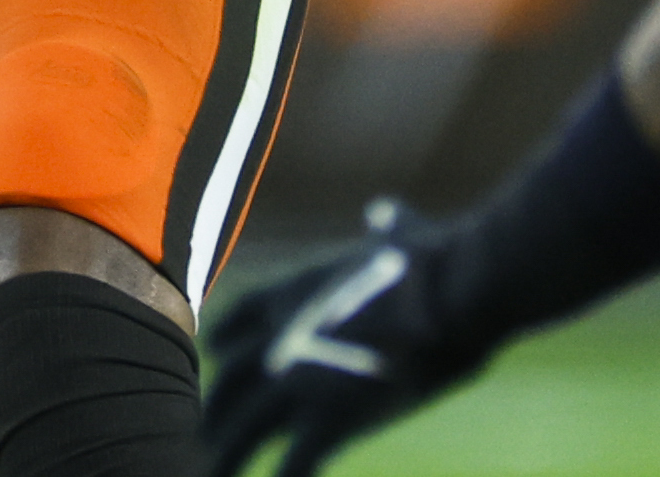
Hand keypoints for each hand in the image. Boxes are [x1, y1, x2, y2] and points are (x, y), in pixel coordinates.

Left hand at [203, 206, 487, 476]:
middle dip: (216, 411)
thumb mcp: (400, 235)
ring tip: (208, 475)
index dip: (223, 343)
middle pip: (228, 384)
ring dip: (224, 457)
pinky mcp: (331, 419)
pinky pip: (293, 465)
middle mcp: (281, 338)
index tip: (215, 359)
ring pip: (242, 431)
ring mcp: (301, 381)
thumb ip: (384, 226)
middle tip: (203, 435)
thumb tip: (383, 211)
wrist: (456, 292)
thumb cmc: (438, 260)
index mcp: (293, 293)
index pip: (233, 322)